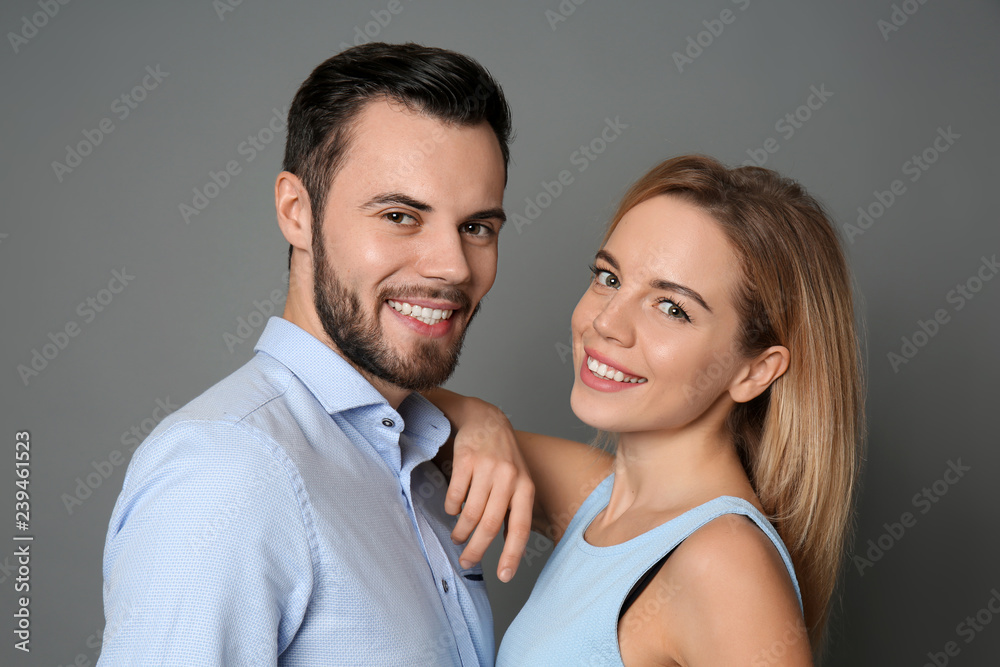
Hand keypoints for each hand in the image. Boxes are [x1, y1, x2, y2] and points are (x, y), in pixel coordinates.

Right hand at [427, 390, 534, 582]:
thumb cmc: (504, 457)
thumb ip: (514, 511)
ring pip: (471, 513)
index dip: (512, 554)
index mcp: (526, 488)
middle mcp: (509, 478)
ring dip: (461, 531)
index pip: (520, 528)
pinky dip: (452, 508)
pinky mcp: (466, 460)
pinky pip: (455, 496)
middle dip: (476, 549)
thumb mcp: (519, 482)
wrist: (486, 420)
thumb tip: (509, 547)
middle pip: (490, 524)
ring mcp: (487, 468)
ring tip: (457, 537)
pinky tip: (453, 510)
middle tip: (466, 562)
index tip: (504, 576)